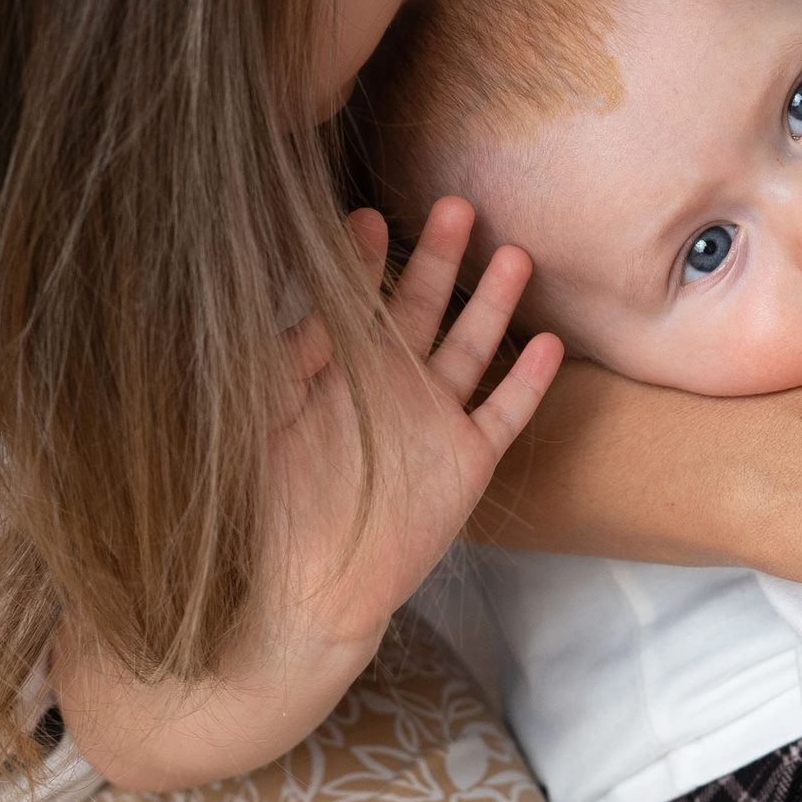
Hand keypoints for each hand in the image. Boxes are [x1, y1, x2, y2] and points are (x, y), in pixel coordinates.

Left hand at [269, 197, 562, 654]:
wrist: (297, 594)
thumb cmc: (259, 512)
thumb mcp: (254, 422)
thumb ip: (278, 361)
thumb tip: (295, 295)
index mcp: (331, 376)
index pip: (350, 303)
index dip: (359, 260)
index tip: (361, 214)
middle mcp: (387, 390)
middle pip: (419, 310)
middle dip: (437, 259)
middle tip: (457, 206)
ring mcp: (431, 424)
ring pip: (470, 347)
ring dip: (492, 303)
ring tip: (514, 255)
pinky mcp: (465, 462)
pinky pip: (504, 413)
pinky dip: (527, 380)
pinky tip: (547, 343)